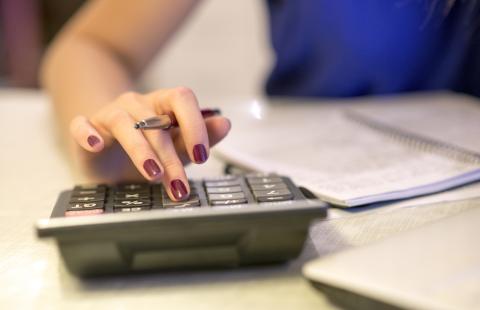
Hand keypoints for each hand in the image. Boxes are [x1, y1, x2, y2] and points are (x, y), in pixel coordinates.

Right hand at [68, 87, 230, 200]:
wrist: (108, 157)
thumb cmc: (147, 152)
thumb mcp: (176, 148)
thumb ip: (199, 138)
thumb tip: (225, 124)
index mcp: (162, 104)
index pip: (182, 98)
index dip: (194, 124)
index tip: (202, 156)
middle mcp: (136, 104)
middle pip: (156, 120)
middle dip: (171, 156)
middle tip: (179, 186)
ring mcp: (109, 114)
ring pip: (125, 123)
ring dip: (141, 150)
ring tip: (153, 174)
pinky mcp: (86, 129)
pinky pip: (82, 126)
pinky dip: (88, 133)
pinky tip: (96, 145)